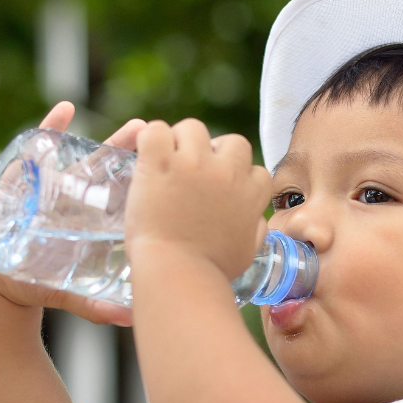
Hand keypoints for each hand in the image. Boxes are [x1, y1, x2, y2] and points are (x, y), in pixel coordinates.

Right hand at [0, 101, 146, 326]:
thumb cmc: (38, 281)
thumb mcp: (69, 291)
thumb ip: (97, 305)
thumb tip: (133, 319)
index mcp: (92, 224)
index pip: (121, 199)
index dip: (140, 184)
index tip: (165, 169)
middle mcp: (76, 201)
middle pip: (105, 172)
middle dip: (125, 150)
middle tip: (148, 130)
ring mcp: (51, 189)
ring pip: (78, 159)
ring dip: (99, 138)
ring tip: (120, 121)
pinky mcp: (23, 182)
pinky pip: (36, 152)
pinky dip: (49, 130)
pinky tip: (64, 110)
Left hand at [125, 119, 271, 279]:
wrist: (177, 274)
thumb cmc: (210, 271)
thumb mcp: (247, 253)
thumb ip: (256, 230)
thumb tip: (257, 219)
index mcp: (250, 192)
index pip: (254, 168)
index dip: (235, 177)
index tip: (218, 189)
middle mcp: (227, 172)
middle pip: (230, 141)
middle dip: (212, 154)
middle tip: (190, 174)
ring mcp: (194, 164)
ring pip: (191, 128)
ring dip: (179, 142)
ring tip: (164, 165)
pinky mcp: (161, 163)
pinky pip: (155, 130)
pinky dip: (148, 141)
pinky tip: (145, 160)